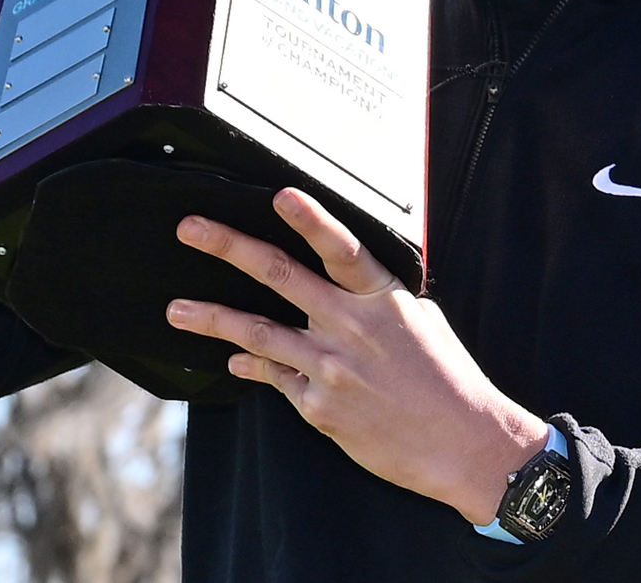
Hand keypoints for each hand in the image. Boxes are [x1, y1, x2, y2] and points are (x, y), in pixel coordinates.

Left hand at [168, 189, 550, 523]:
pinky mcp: (319, 406)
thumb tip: (347, 281)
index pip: (340, 248)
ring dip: (212, 318)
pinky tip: (232, 360)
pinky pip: (276, 377)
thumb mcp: (423, 322)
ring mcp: (331, 368)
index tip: (279, 194)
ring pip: (257, 333)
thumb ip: (377, 299)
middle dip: (230, 247)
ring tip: (176, 310)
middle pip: (280, 276)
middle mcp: (351, 327)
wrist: (463, 445)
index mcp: (382, 299)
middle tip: (191, 229)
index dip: (310, 219)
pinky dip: (251, 366)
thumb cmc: (449, 380)